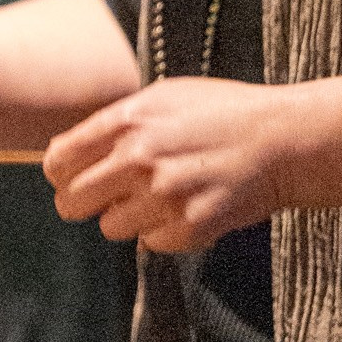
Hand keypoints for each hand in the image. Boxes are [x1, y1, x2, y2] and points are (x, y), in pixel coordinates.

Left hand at [43, 76, 299, 252]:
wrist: (283, 139)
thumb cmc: (222, 113)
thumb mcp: (162, 98)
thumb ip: (115, 123)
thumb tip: (70, 153)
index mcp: (127, 121)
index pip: (58, 161)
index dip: (61, 174)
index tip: (72, 178)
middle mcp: (140, 158)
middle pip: (71, 202)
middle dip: (84, 204)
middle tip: (105, 199)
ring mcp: (165, 195)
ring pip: (110, 228)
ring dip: (129, 218)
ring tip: (161, 197)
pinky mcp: (190, 227)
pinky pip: (151, 243)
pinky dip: (164, 232)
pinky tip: (188, 208)